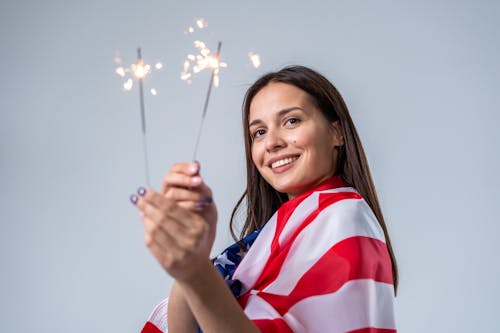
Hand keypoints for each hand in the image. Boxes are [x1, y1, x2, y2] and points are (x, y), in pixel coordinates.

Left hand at [131, 162, 217, 280]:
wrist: (196, 268)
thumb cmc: (194, 243)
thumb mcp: (195, 225)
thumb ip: (178, 212)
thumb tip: (153, 198)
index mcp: (198, 226)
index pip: (173, 208)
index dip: (156, 198)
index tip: (145, 190)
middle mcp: (190, 239)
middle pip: (162, 217)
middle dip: (147, 205)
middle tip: (137, 197)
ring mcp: (180, 252)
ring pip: (155, 230)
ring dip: (145, 217)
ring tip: (140, 209)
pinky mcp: (169, 262)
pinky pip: (152, 243)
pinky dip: (146, 231)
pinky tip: (145, 224)